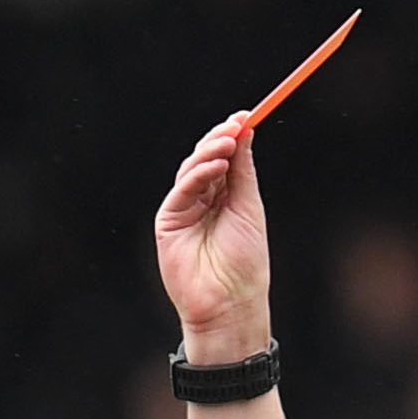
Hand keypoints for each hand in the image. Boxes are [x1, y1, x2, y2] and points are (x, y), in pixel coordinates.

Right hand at [153, 115, 272, 362]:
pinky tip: (216, 166)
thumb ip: (243, 171)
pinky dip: (197, 174)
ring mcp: (184, 210)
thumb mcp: (249, 207)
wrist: (231, 302)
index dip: (232, 135)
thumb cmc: (246, 262)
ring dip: (210, 151)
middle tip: (236, 124)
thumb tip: (244, 131)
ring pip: (191, 169)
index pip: (224, 158)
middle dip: (220, 138)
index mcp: (224, 197)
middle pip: (205, 158)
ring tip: (229, 144)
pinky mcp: (168, 221)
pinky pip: (181, 189)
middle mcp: (202, 200)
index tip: (245, 116)